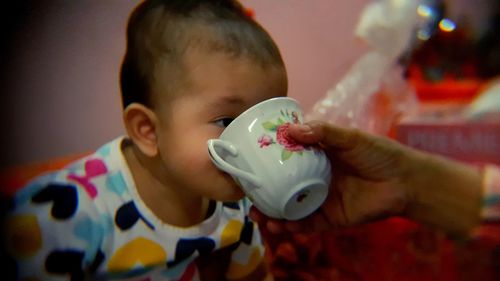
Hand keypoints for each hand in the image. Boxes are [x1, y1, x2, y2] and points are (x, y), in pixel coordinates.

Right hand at [250, 120, 414, 233]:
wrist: (405, 181)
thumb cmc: (377, 153)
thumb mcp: (349, 137)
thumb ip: (322, 132)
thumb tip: (292, 129)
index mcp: (315, 158)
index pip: (284, 159)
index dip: (266, 162)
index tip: (248, 163)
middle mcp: (313, 179)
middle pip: (282, 186)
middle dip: (263, 192)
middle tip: (248, 194)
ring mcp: (320, 199)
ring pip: (290, 207)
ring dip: (273, 213)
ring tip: (258, 214)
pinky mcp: (331, 218)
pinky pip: (308, 224)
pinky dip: (294, 226)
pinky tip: (282, 225)